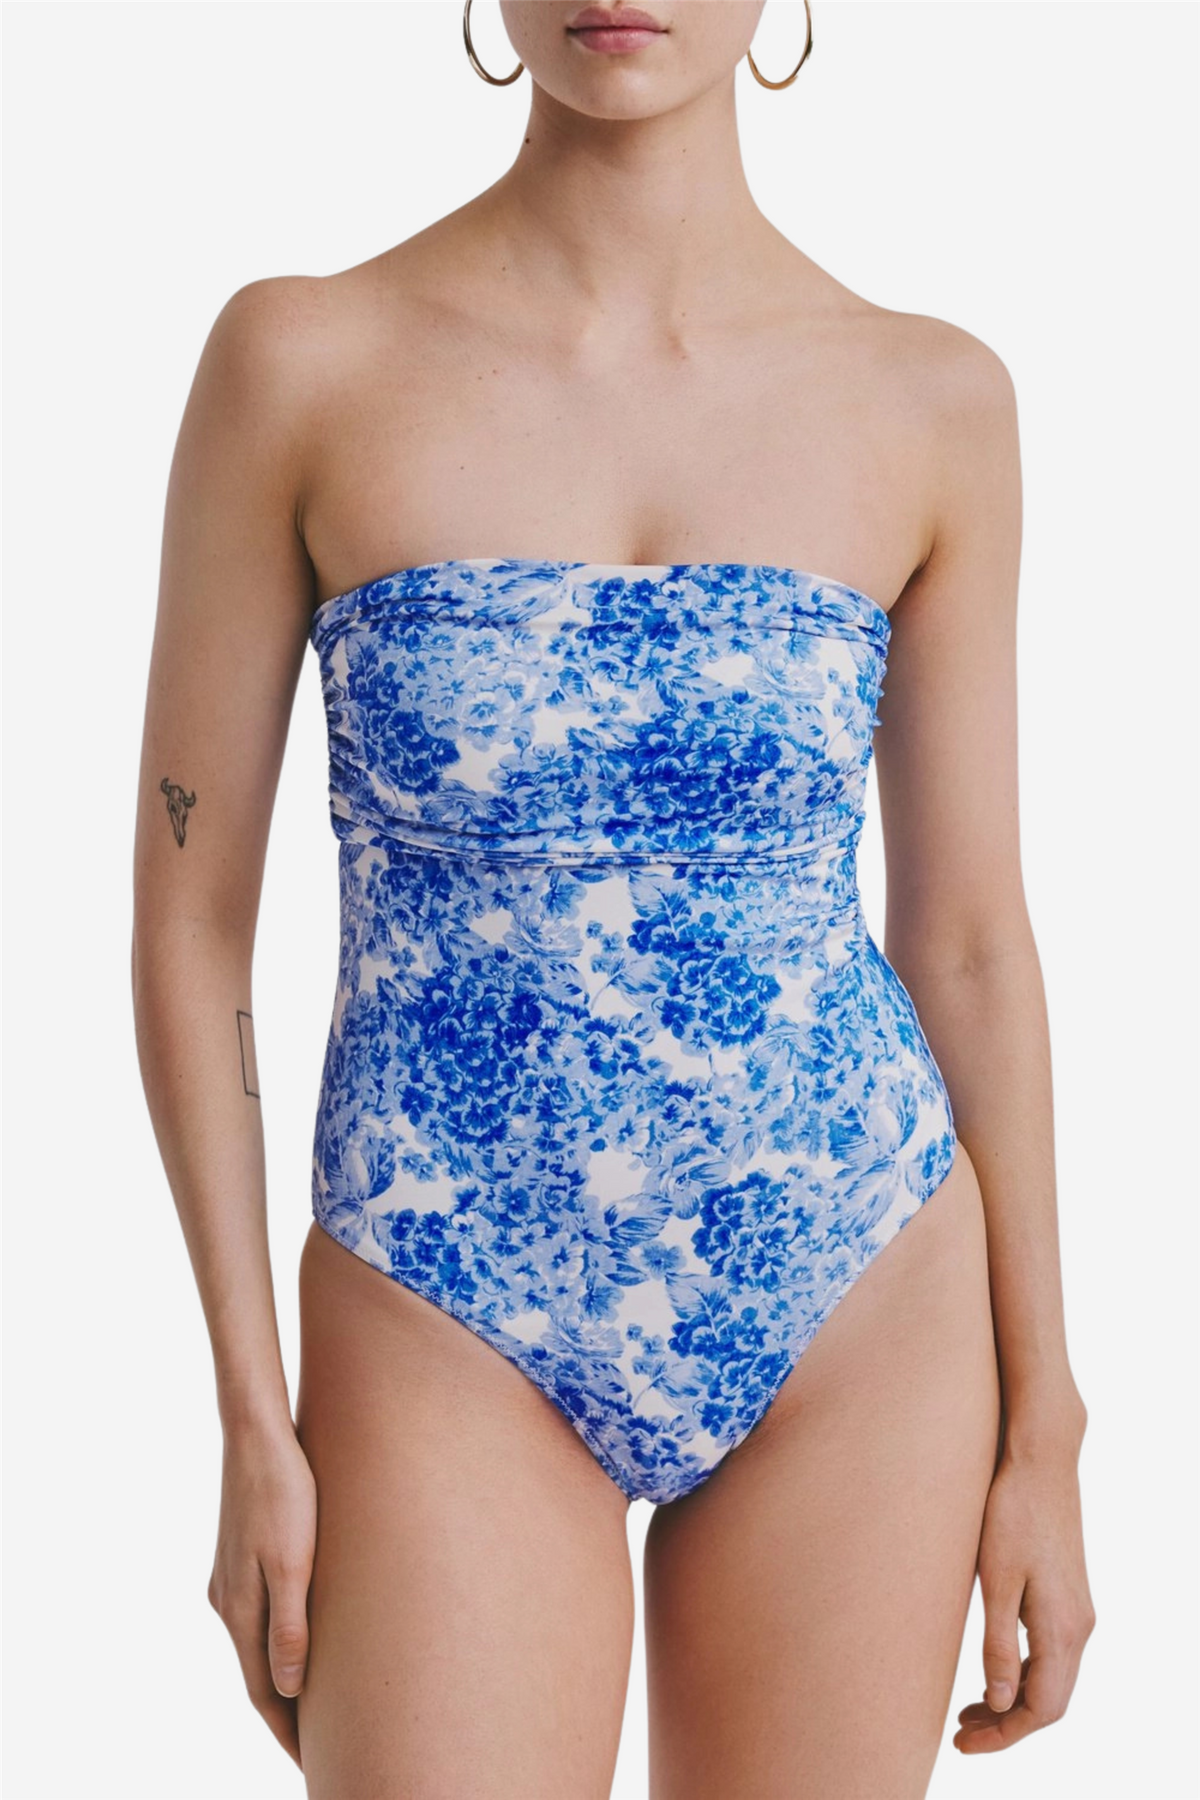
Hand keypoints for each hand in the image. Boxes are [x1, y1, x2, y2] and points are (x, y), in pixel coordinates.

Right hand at [206, 1417, 317, 1768]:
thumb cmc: (284, 1490)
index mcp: (240, 1610)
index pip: (266, 1693)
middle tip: (320, 1748)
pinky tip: (300, 1640)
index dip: (289, 1732)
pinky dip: (279, 1643)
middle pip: (259, 1676)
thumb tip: (289, 1689)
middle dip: (287, 1715)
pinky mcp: (240, 1556)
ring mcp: (230, 1579)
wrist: (256, 1430)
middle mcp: (228, 1602)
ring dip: (283, 1679)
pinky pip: (260, 1617)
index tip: (313, 1764)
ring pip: (258, 1646)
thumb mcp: (294, 1561)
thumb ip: (290, 1626)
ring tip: (315, 1706)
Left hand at [955, 1407, 1094, 1752]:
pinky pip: (1052, 1655)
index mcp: (1063, 1629)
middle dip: (1007, 1725)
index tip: (961, 1743)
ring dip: (1014, 1701)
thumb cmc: (1011, 1512)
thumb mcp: (996, 1579)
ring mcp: (1078, 1611)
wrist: (1040, 1459)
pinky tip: (993, 1671)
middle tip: (960, 1732)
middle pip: (1050, 1703)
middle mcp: (1079, 1627)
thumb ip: (999, 1644)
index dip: (1003, 1735)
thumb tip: (1001, 1704)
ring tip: (968, 1710)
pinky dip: (1023, 1675)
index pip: (1041, 1710)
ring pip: (1052, 1680)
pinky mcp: (1068, 1595)